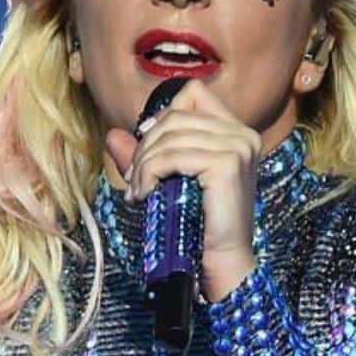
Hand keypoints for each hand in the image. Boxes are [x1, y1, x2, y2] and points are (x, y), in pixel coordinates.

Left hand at [105, 78, 260, 301]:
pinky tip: (145, 196)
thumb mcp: (170, 180)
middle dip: (145, 147)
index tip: (149, 147)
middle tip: (134, 180)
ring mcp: (238, 147)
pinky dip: (149, 174)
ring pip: (169, 136)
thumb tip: (113, 135)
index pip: (193, 93)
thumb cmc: (197, 223)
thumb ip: (145, 155)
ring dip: (143, 165)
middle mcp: (242, 134)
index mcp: (236, 132)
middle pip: (175, 116)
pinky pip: (171, 155)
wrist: (220, 261)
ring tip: (138, 192)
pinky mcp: (227, 164)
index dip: (164, 114)